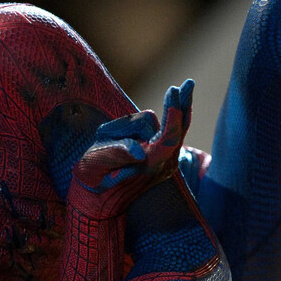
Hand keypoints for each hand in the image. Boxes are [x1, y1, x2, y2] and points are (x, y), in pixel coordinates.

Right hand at [69, 79, 193, 216]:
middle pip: (178, 130)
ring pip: (156, 125)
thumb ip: (117, 153)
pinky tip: (150, 113)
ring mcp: (164, 161)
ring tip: (107, 137)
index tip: (173, 92)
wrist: (96, 197)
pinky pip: (168, 132)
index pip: (168, 139)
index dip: (172, 117)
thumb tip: (138, 151)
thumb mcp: (96, 162)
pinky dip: (166, 118)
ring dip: (135, 124)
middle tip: (188, 83)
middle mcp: (161, 163)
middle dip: (181, 105)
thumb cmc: (92, 174)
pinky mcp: (161, 156)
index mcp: (148, 165)